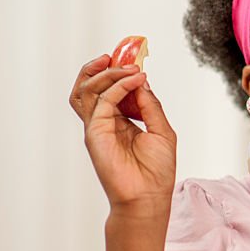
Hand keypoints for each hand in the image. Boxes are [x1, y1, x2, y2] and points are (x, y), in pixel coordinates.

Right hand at [69, 54, 176, 217]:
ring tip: (128, 65)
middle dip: (105, 66)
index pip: (113, 89)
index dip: (121, 72)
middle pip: (92, 86)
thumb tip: (142, 80)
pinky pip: (101, 102)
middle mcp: (105, 121)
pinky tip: (135, 80)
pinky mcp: (94, 133)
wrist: (148, 196)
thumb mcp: (162, 130)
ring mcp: (97, 126)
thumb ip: (151, 105)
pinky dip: (117, 87)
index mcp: (121, 121)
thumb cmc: (157, 170)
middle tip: (124, 54)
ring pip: (87, 90)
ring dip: (107, 73)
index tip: (136, 57)